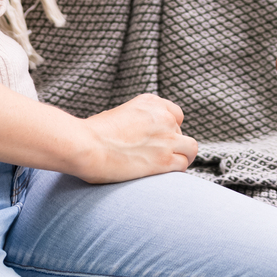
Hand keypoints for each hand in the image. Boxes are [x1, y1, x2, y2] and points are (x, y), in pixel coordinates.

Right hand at [75, 93, 196, 183]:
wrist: (86, 145)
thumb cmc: (92, 134)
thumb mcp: (119, 114)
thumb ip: (136, 121)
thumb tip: (140, 136)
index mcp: (150, 102)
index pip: (176, 114)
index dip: (170, 129)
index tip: (161, 139)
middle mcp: (163, 116)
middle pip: (181, 132)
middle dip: (173, 144)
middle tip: (157, 156)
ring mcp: (166, 138)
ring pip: (190, 148)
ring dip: (182, 157)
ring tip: (169, 165)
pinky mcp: (164, 159)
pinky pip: (183, 165)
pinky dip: (176, 171)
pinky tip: (163, 174)